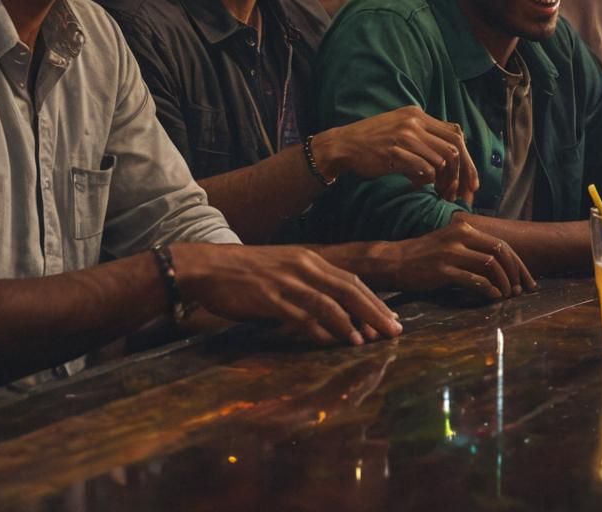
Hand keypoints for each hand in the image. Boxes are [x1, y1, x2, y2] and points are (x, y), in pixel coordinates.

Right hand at [175, 243, 402, 346]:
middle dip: (374, 311)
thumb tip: (332, 310)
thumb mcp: (282, 270)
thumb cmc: (244, 272)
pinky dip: (322, 329)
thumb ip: (306, 284)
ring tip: (371, 341)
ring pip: (330, 302)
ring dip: (353, 324)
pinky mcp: (270, 298)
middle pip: (349, 289)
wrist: (207, 266)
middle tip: (394, 331)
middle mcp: (303, 266)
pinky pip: (302, 315)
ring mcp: (287, 282)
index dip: (373, 299)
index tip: (391, 317)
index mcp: (308, 259)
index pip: (350, 279)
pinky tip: (334, 341)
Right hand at [313, 107, 479, 202]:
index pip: (456, 133)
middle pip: (454, 147)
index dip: (468, 159)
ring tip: (439, 193)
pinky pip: (424, 169)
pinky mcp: (395, 152)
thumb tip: (451, 158)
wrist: (342, 145)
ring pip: (442, 160)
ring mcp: (405, 136)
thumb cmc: (372, 142)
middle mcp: (414, 122)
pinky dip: (426, 181)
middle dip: (463, 174)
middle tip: (463, 194)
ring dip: (445, 181)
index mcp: (417, 114)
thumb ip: (424, 137)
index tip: (471, 182)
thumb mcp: (400, 128)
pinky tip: (417, 186)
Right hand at [384, 220, 536, 299]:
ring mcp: (451, 252)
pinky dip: (488, 290)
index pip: (502, 244)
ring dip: (504, 283)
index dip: (518, 264)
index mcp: (465, 229)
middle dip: (516, 273)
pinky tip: (492, 298)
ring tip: (507, 296)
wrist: (395, 261)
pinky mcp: (443, 269)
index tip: (526, 280)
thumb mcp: (452, 245)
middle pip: (501, 251)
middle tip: (522, 291)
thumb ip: (474, 251)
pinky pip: (474, 280)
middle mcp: (461, 236)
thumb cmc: (426, 257)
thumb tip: (503, 268)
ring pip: (491, 265)